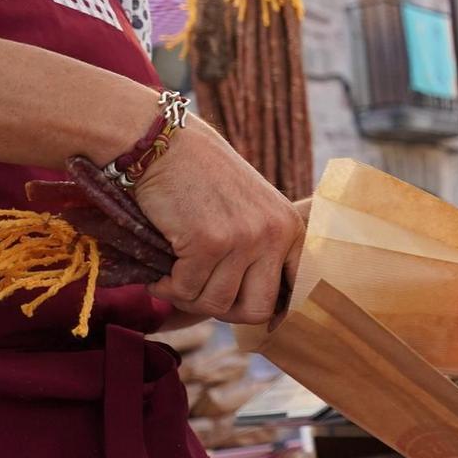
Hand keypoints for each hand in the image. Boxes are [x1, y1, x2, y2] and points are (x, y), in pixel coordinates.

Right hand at [134, 121, 303, 325]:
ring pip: (216, 304)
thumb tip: (263, 314)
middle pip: (256, 310)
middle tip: (199, 294)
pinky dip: (167, 288)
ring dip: (188, 298)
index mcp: (289, 227)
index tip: (248, 314)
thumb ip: (261, 249)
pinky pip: (186, 290)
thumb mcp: (250, 208)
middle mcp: (274, 234)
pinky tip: (159, 274)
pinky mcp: (208, 242)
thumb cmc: (199, 178)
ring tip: (174, 278)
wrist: (163, 143)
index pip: (298, 290)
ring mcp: (244, 238)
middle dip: (224, 310)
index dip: (272, 310)